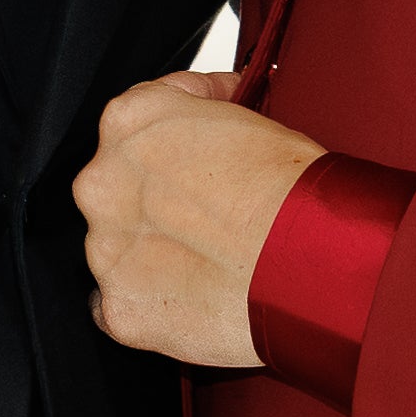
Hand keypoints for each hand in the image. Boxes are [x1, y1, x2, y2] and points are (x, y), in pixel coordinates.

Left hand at [76, 69, 321, 365]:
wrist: (311, 265)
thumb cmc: (292, 192)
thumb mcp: (258, 119)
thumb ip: (215, 116)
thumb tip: (220, 116)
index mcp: (131, 120)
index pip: (150, 109)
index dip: (189, 121)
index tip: (211, 134)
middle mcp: (104, 181)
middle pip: (128, 183)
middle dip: (166, 193)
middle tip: (218, 207)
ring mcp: (106, 249)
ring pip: (125, 246)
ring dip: (159, 249)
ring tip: (217, 259)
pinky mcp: (120, 308)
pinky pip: (126, 304)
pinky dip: (156, 302)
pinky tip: (197, 296)